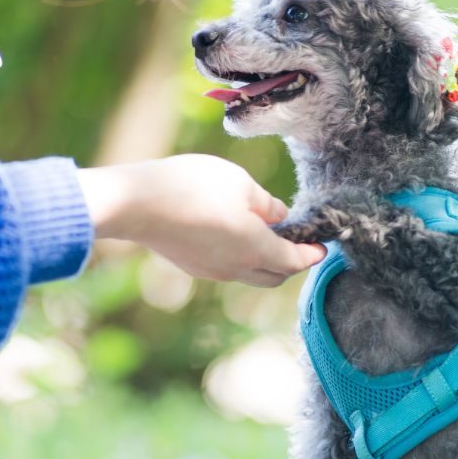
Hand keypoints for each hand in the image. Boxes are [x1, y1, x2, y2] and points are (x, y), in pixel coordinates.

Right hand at [77, 155, 324, 287]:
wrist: (136, 204)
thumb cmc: (193, 186)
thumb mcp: (239, 182)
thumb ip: (265, 203)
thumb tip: (279, 215)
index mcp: (256, 249)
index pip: (294, 261)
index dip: (311, 255)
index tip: (321, 246)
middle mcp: (236, 267)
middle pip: (274, 276)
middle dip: (291, 263)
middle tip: (297, 242)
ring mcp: (211, 270)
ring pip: (249, 274)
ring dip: (264, 261)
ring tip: (266, 235)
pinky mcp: (191, 265)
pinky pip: (226, 268)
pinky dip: (240, 257)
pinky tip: (233, 234)